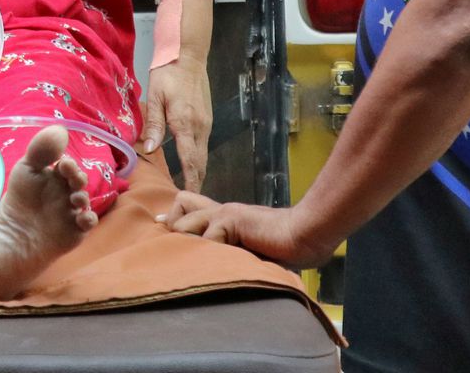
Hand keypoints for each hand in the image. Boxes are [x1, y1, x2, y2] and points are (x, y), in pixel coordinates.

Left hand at [141, 54, 210, 191]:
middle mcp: (200, 127)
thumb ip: (154, 124)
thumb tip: (151, 149)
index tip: (189, 200)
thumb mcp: (155, 96)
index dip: (190, 181)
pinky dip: (198, 159)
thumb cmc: (167, 74)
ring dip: (198, 172)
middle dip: (196, 182)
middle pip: (201, 162)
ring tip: (189, 189)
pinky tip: (190, 165)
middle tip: (189, 203)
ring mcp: (206, 123)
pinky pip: (203, 145)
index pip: (190, 160)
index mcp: (185, 123)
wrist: (188, 55)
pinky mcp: (207, 119)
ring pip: (203, 155)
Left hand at [157, 192, 334, 269]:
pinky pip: (207, 239)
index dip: (174, 220)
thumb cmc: (283, 249)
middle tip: (186, 254)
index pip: (184, 204)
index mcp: (222, 216)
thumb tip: (207, 265)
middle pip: (178, 205)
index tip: (166, 233)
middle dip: (176, 231)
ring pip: (183, 224)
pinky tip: (230, 263)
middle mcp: (218, 210)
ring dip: (190, 246)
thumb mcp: (248, 250)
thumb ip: (227, 249)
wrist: (304, 236)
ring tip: (207, 263)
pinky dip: (214, 255)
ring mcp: (223, 213)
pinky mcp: (230, 219)